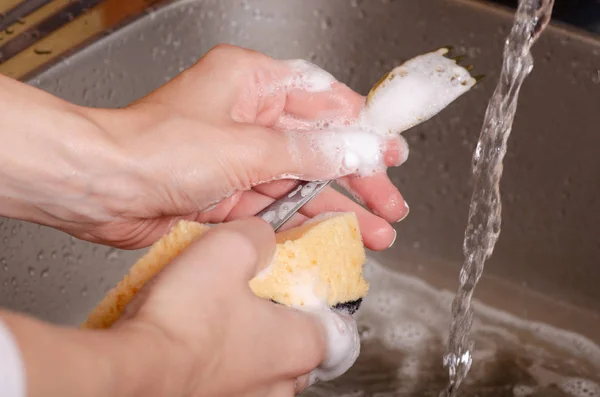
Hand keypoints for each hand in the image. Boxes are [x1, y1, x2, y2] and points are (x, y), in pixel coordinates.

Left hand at [0, 44, 408, 249]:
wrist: (102, 189)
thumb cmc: (155, 148)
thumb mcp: (247, 146)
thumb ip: (309, 151)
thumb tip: (361, 150)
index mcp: (251, 82)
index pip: (322, 99)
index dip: (362, 127)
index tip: (391, 151)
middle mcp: (246, 116)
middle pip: (318, 145)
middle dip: (358, 176)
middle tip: (391, 200)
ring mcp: (238, 156)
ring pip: (302, 181)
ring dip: (338, 206)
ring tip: (377, 230)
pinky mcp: (228, 192)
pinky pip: (278, 205)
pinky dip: (305, 222)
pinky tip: (333, 235)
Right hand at [115, 217, 352, 396]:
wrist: (132, 368)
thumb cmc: (184, 321)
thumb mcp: (229, 248)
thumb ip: (259, 235)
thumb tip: (262, 234)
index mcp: (299, 346)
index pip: (338, 329)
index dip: (321, 303)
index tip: (305, 288)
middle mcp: (279, 385)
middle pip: (299, 350)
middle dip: (283, 323)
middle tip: (257, 298)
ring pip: (263, 369)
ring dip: (250, 345)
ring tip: (221, 319)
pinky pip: (229, 382)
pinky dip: (221, 364)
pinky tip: (197, 341)